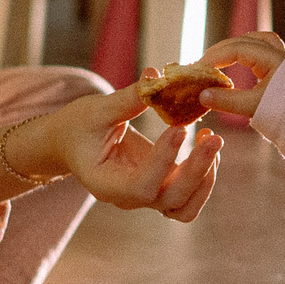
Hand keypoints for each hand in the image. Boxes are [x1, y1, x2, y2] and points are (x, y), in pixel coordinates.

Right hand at [38, 85, 220, 221]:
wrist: (71, 143)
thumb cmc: (77, 126)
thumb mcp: (95, 110)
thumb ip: (127, 99)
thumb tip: (157, 76)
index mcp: (105, 184)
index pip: (140, 185)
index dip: (163, 160)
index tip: (179, 127)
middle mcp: (127, 198)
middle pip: (170, 200)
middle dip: (196, 171)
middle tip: (214, 136)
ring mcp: (147, 196)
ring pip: (184, 207)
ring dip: (204, 179)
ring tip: (212, 141)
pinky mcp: (161, 187)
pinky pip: (189, 196)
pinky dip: (204, 178)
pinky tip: (207, 145)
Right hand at [194, 32, 284, 119]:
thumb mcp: (254, 107)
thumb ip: (227, 101)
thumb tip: (201, 95)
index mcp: (273, 59)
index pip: (237, 48)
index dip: (215, 56)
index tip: (199, 68)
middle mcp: (279, 53)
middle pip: (245, 41)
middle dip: (222, 50)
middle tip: (203, 64)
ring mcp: (283, 59)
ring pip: (257, 40)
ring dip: (237, 46)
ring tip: (221, 56)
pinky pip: (264, 49)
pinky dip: (249, 51)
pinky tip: (242, 60)